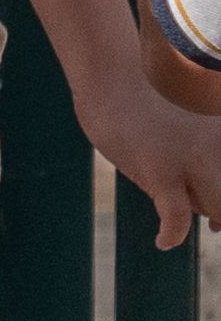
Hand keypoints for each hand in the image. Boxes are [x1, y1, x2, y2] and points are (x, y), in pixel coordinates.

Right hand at [103, 90, 220, 247]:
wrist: (111, 79)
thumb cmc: (142, 100)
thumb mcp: (184, 122)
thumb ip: (202, 152)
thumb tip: (207, 198)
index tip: (219, 216)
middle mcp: (216, 146)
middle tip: (216, 226)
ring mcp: (192, 160)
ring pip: (214, 208)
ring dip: (206, 218)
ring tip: (191, 229)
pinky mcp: (161, 173)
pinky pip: (176, 217)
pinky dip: (172, 233)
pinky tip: (164, 241)